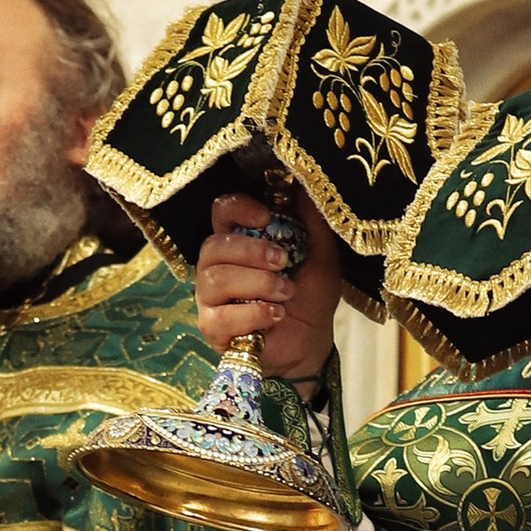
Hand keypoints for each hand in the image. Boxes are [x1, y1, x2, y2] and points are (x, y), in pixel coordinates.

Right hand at [194, 190, 341, 381]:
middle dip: (250, 251)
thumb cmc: (310, 298)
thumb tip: (306, 187)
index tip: (266, 216)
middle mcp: (216, 266)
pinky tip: (276, 315)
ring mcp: (210, 298)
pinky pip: (222, 315)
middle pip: (213, 246)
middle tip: (283, 262)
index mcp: (238, 241)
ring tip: (286, 293)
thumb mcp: (320, 255)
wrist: (311, 344)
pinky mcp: (212, 328)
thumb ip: (312, 222)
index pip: (220, 212)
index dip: (238, 208)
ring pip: (215, 279)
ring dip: (257, 283)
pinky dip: (253, 313)